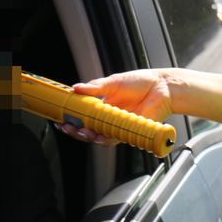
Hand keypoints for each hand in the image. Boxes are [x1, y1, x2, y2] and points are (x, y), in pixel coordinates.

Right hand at [58, 70, 175, 144]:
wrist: (162, 88)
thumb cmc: (141, 82)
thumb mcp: (114, 82)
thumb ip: (95, 87)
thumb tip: (76, 88)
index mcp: (102, 105)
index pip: (82, 114)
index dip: (70, 118)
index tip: (59, 117)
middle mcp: (108, 117)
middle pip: (86, 128)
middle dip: (74, 129)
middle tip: (66, 126)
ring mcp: (117, 126)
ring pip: (97, 137)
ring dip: (86, 135)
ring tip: (80, 130)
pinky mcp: (127, 132)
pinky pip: (112, 140)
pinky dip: (103, 138)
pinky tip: (96, 134)